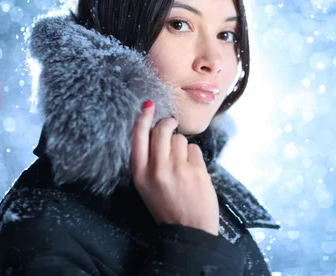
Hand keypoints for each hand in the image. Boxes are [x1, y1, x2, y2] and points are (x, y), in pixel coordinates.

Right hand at [130, 100, 218, 235]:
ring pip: (180, 139)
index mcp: (140, 175)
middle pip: (161, 131)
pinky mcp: (197, 171)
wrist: (190, 230)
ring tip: (183, 164)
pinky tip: (193, 170)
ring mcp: (178, 170)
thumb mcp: (147, 187)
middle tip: (171, 124)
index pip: (138, 139)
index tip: (148, 105)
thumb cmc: (168, 208)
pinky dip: (194, 156)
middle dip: (168, 123)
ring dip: (182, 146)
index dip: (142, 118)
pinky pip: (195, 149)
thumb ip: (149, 162)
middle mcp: (157, 170)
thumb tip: (154, 131)